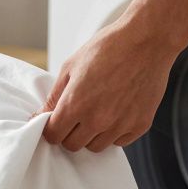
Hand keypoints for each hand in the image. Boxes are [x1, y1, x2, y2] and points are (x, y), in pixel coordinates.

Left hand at [40, 16, 182, 152]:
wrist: (146, 41)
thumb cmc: (108, 48)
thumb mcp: (71, 66)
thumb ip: (54, 96)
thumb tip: (41, 115)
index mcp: (75, 104)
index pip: (53, 136)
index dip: (51, 129)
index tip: (55, 122)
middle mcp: (97, 120)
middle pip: (73, 145)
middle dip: (69, 133)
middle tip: (75, 116)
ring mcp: (120, 125)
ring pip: (96, 147)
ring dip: (91, 134)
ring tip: (97, 111)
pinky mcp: (140, 125)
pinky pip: (119, 141)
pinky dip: (114, 132)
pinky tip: (115, 111)